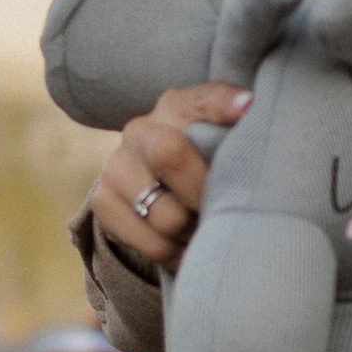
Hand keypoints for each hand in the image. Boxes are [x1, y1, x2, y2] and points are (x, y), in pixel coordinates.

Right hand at [85, 82, 251, 280]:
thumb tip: (249, 107)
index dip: (222, 103)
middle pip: (169, 154)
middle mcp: (140, 130)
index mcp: (175, 107)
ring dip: (194, 231)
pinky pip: (152, 243)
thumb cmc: (197, 159)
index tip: (246, 109)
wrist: (145, 183)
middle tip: (223, 206)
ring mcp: (116, 167)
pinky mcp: (103, 202)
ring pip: (167, 215)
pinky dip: (177, 252)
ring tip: (203, 226)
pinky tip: (185, 242)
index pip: (200, 99)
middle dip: (204, 191)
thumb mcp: (215, 137)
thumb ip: (235, 125)